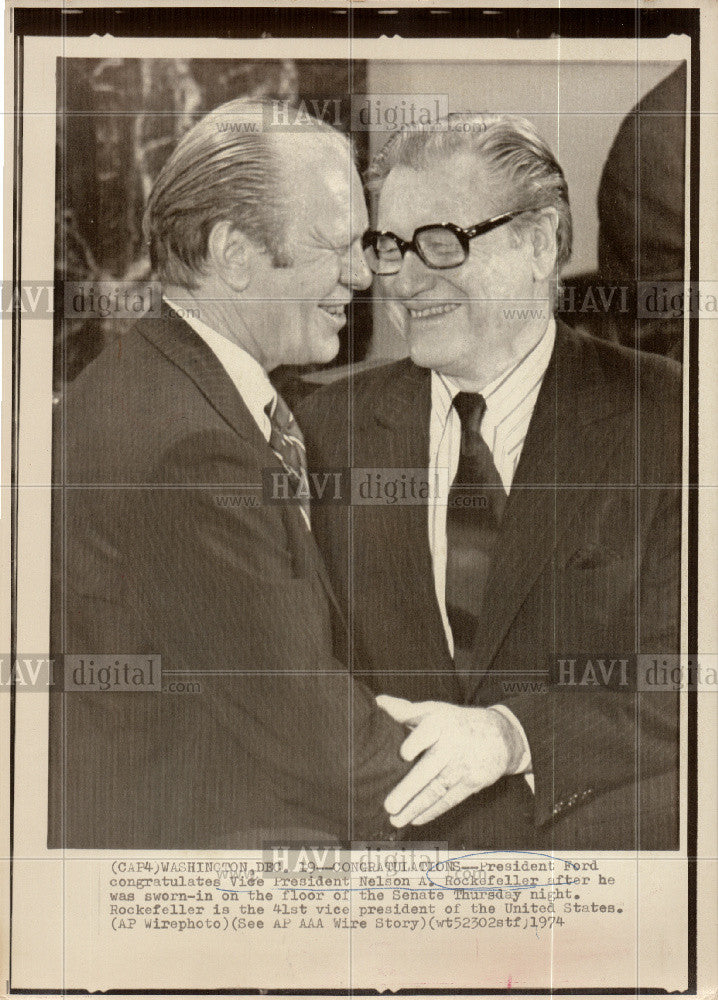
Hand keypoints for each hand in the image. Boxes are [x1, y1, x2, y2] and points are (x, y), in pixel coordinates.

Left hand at [376, 696, 525, 826]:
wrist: (500, 735)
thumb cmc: (457, 722)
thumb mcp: (436, 710)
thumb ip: (406, 710)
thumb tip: (379, 703)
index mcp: (442, 724)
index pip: (429, 732)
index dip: (416, 742)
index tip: (403, 754)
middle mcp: (453, 745)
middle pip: (429, 768)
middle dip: (409, 788)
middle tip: (389, 805)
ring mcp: (463, 766)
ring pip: (437, 789)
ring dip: (415, 807)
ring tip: (395, 819)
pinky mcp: (472, 782)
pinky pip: (450, 799)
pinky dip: (433, 811)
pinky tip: (416, 819)